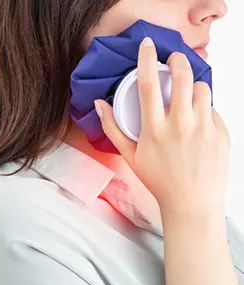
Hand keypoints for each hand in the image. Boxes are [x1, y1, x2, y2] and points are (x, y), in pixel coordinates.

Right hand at [94, 37, 230, 216]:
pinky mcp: (221, 134)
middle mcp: (180, 126)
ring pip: (202, 88)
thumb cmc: (159, 180)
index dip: (147, 59)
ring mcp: (203, 129)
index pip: (149, 84)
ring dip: (193, 86)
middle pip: (182, 77)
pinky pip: (214, 109)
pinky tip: (198, 122)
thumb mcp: (130, 157)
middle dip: (178, 60)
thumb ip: (112, 128)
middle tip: (174, 61)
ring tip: (187, 96)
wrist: (191, 203)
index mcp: (155, 130)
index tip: (147, 45)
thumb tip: (99, 104)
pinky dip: (205, 108)